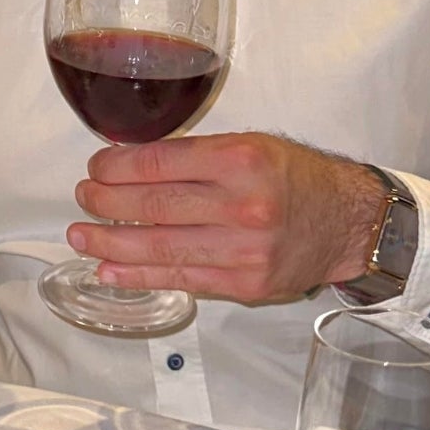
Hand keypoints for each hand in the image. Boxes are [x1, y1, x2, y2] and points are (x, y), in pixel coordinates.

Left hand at [68, 132, 386, 302]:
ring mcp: (244, 250)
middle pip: (154, 208)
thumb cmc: (295, 177)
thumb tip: (128, 164)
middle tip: (82, 199)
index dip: (116, 168)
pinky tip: (110, 270)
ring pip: (160, 249)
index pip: (160, 163)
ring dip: (110, 245)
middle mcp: (243, 205)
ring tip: (81, 237)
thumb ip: (194, 155)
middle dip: (106, 204)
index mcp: (241, 160)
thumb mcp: (250, 145)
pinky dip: (139, 275)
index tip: (95, 168)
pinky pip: (181, 279)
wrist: (349, 222)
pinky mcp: (246, 284)